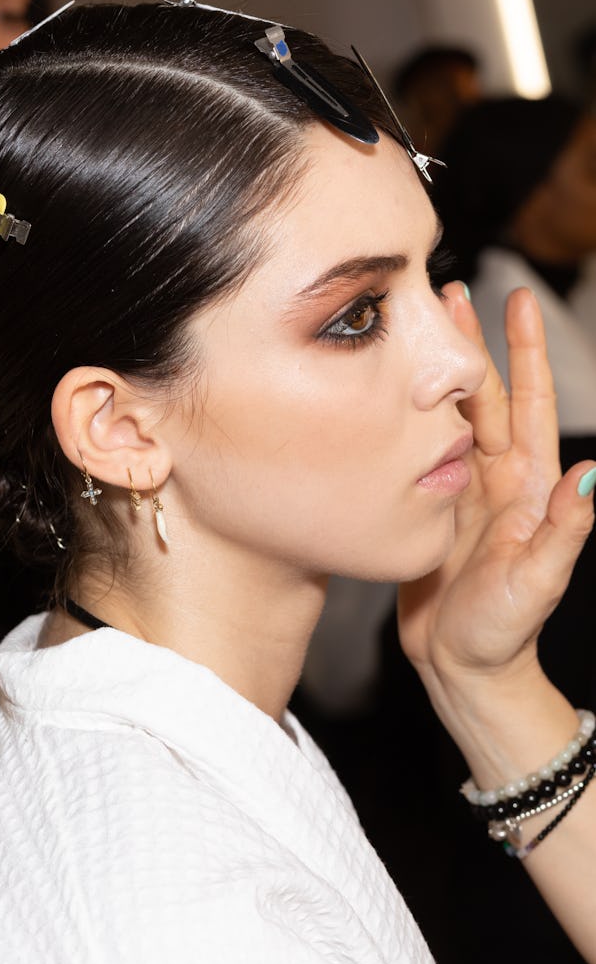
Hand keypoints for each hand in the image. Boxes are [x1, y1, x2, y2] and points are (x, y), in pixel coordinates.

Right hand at [398, 283, 594, 695]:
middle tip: (447, 296)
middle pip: (485, 398)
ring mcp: (460, 491)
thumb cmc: (502, 632)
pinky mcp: (427, 507)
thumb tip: (593, 476)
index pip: (530, 406)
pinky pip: (418, 452)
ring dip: (437, 372)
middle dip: (470, 345)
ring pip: (449, 417)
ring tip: (417, 331)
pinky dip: (407, 417)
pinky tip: (388, 395)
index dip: (525, 354)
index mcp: (527, 488)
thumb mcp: (537, 582)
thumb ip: (564, 532)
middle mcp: (496, 480)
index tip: (517, 302)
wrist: (461, 668)